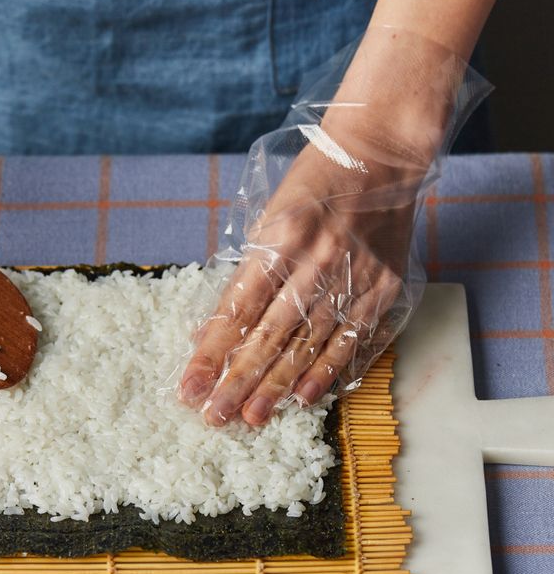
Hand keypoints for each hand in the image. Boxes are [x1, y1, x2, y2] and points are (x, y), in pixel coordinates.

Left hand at [179, 28, 484, 426]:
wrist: (381, 155)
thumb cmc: (313, 186)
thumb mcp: (267, 219)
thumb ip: (242, 278)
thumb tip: (210, 333)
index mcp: (277, 241)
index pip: (236, 311)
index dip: (211, 354)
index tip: (189, 388)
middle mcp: (314, 263)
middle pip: (269, 335)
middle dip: (238, 380)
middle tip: (215, 417)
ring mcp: (352, 278)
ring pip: (308, 344)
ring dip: (277, 385)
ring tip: (252, 418)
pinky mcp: (383, 288)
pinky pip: (353, 339)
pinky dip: (329, 370)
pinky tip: (306, 397)